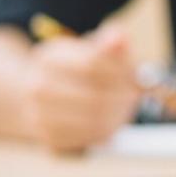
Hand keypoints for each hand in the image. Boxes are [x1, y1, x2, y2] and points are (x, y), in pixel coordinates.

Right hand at [20, 24, 139, 150]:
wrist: (38, 97)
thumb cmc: (74, 71)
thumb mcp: (90, 50)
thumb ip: (110, 44)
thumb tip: (121, 38)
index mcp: (50, 58)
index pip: (94, 64)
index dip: (122, 70)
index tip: (136, 74)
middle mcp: (38, 86)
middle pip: (96, 95)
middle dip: (124, 96)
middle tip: (137, 94)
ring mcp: (39, 114)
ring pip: (94, 119)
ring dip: (120, 115)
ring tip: (127, 107)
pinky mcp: (49, 137)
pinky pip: (88, 138)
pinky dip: (107, 131)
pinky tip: (113, 122)